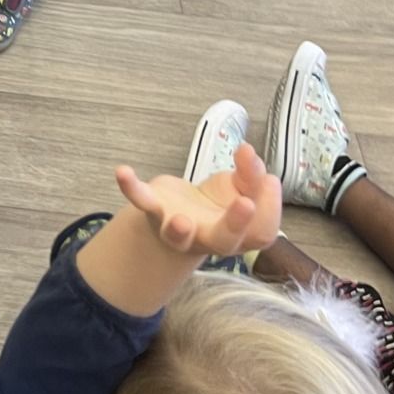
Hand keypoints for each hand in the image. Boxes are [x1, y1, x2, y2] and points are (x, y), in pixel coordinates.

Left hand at [115, 142, 281, 257]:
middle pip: (223, 241)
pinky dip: (131, 187)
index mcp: (237, 235)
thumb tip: (248, 152)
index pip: (260, 233)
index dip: (270, 209)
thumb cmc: (216, 204)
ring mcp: (177, 228)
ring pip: (178, 237)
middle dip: (236, 224)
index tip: (269, 180)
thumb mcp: (239, 187)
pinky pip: (140, 201)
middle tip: (246, 204)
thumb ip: (249, 173)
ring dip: (178, 230)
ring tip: (180, 220)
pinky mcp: (153, 210)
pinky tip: (123, 172)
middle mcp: (208, 237)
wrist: (177, 213)